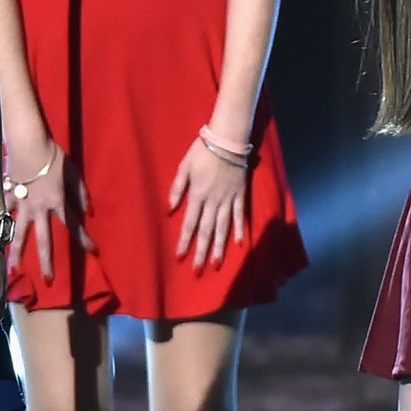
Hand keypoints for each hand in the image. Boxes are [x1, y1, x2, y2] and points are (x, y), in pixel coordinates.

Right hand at [8, 141, 94, 281]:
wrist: (28, 143)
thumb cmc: (52, 155)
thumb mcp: (72, 172)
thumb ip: (81, 193)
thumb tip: (89, 212)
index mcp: (57, 203)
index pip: (73, 226)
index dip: (84, 240)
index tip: (93, 253)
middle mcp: (40, 210)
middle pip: (44, 241)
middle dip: (48, 262)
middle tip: (49, 281)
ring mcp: (22, 206)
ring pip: (19, 235)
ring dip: (17, 254)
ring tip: (13, 271)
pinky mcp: (9, 198)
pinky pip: (4, 214)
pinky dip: (0, 224)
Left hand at [168, 135, 249, 271]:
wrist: (228, 139)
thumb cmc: (202, 151)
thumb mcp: (183, 167)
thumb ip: (177, 188)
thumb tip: (170, 209)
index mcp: (197, 195)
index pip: (189, 224)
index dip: (185, 242)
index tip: (180, 257)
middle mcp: (213, 201)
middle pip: (206, 231)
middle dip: (201, 252)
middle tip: (198, 271)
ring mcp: (228, 199)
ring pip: (223, 228)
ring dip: (220, 247)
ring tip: (217, 264)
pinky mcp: (240, 194)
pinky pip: (239, 215)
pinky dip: (239, 229)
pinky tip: (238, 244)